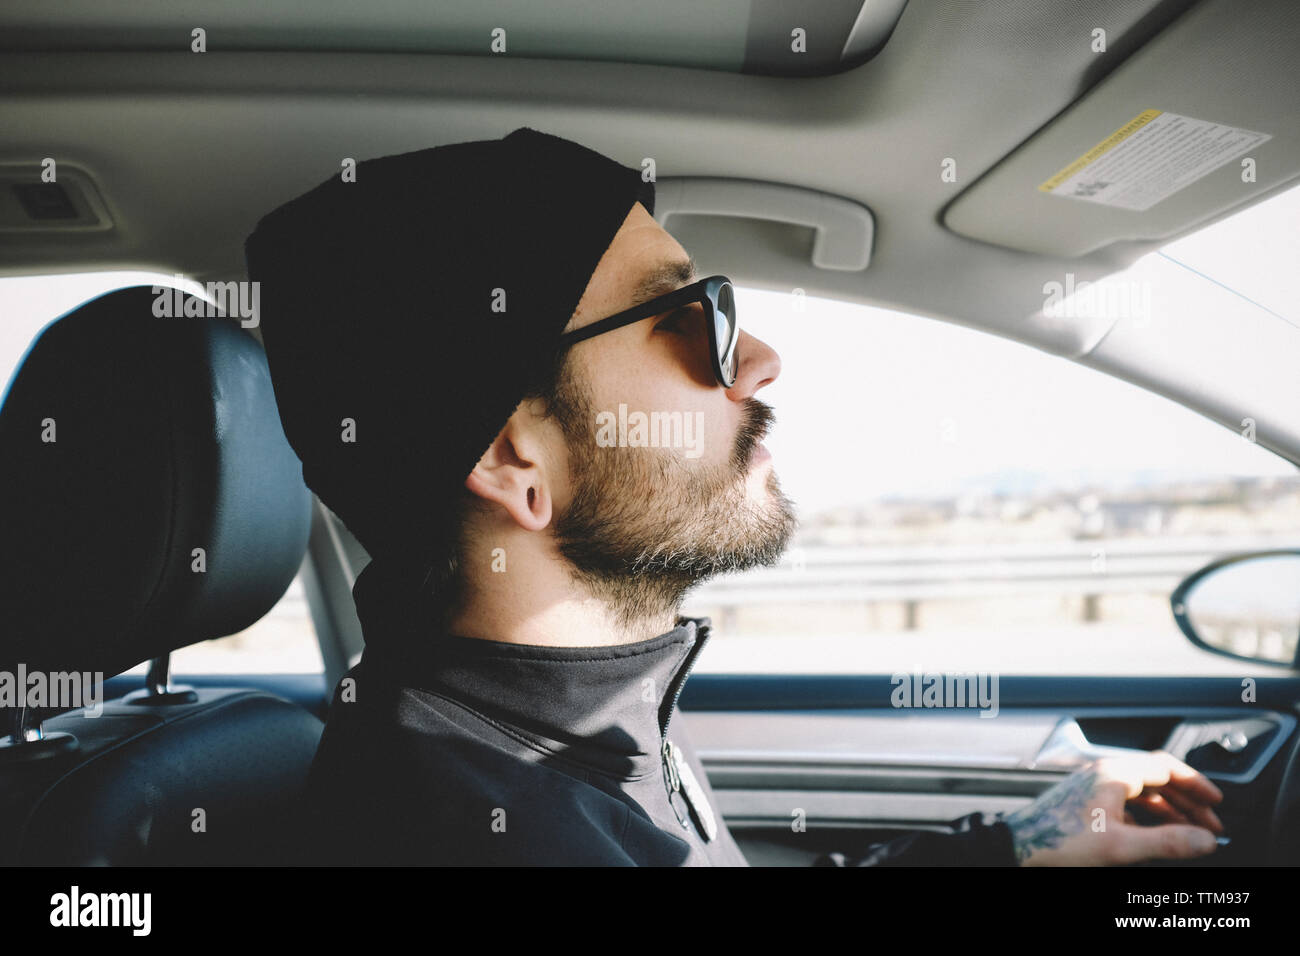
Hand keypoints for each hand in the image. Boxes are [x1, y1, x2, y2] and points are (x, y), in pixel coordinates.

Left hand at [1002, 750, 1224, 865]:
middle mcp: (1103, 775)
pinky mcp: (1086, 804)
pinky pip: (1127, 806)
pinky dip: (1148, 819)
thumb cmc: (1059, 842)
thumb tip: (1205, 840)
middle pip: (1157, 781)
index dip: (1196, 784)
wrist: (1018, 849)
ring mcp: (1093, 788)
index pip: (1165, 766)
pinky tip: (1158, 837)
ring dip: (1169, 812)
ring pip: (1142, 795)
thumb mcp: (1120, 846)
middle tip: (1210, 827)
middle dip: (1187, 803)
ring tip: (1190, 835)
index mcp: (1112, 774)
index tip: (1216, 802)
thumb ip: (1167, 842)